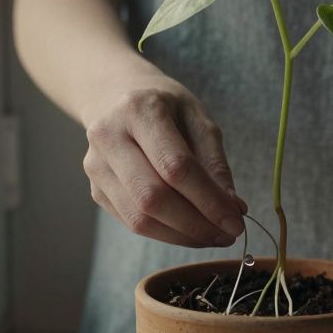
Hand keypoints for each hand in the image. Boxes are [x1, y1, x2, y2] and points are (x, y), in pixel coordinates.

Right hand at [83, 76, 245, 247]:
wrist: (115, 97)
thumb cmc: (164, 107)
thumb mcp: (198, 118)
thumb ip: (215, 163)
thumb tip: (232, 210)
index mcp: (139, 110)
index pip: (176, 166)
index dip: (209, 200)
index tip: (237, 221)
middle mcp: (109, 136)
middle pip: (152, 197)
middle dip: (195, 225)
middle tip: (227, 235)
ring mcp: (96, 166)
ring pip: (139, 218)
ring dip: (181, 236)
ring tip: (211, 235)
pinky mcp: (96, 190)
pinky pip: (132, 223)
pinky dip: (165, 233)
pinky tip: (188, 230)